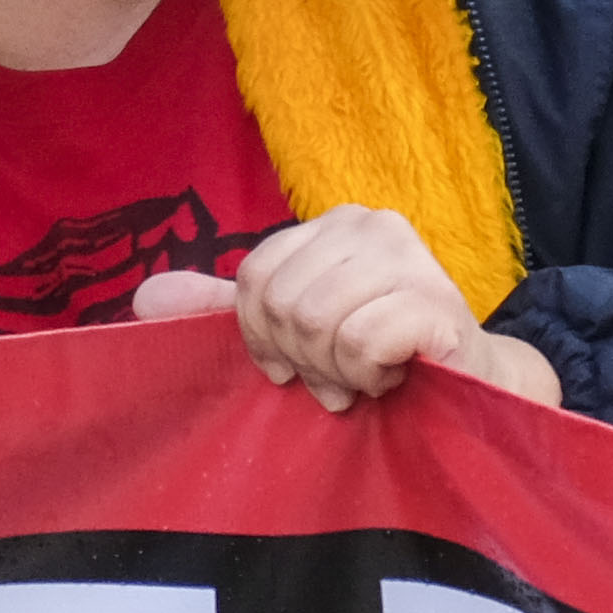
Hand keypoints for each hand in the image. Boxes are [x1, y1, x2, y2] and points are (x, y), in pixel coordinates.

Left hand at [133, 206, 559, 413]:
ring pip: (317, 321)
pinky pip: (362, 340)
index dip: (262, 337)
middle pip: (283, 303)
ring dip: (337, 370)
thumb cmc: (379, 356)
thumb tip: (143, 298)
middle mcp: (371, 225)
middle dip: (303, 358)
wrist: (470, 387)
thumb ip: (229, 311)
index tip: (295, 364)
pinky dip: (367, 373)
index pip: (254, 278)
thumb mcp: (297, 330)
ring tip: (365, 376)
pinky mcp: (439, 301)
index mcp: (332, 225)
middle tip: (339, 374)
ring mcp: (410, 257)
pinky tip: (392, 377)